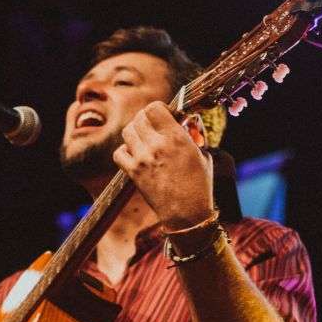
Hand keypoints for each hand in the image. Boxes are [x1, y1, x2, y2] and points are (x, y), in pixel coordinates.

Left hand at [111, 101, 212, 227]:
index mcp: (176, 137)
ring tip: (144, 140)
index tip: (163, 114)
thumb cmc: (199, 185)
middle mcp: (157, 145)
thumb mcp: (202, 155)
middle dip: (145, 119)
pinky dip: (124, 151)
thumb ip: (192, 136)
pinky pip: (118, 153)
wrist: (187, 214)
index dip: (157, 108)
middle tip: (152, 126)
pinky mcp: (133, 172)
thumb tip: (185, 123)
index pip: (154, 108)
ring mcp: (143, 158)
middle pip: (139, 117)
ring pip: (127, 131)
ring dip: (135, 132)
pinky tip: (135, 155)